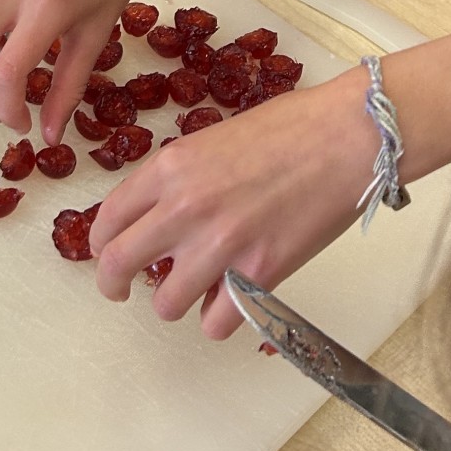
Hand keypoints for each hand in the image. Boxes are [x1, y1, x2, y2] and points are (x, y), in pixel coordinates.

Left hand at [90, 70, 374, 337]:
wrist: (348, 135)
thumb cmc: (293, 126)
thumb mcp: (215, 137)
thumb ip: (182, 178)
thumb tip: (162, 213)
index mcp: (169, 167)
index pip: (107, 220)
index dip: (102, 246)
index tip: (108, 255)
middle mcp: (183, 208)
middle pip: (118, 265)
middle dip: (114, 285)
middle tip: (123, 291)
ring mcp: (220, 245)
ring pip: (165, 304)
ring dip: (176, 302)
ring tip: (196, 291)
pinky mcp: (259, 274)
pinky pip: (216, 323)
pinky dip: (220, 319)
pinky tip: (233, 300)